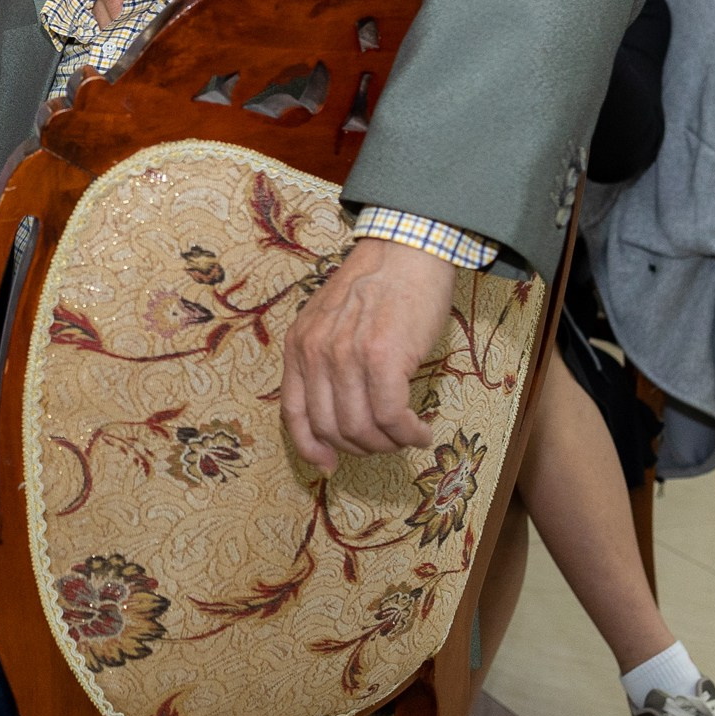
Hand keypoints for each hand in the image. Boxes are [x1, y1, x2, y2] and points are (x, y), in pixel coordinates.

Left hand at [279, 237, 456, 475]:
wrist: (406, 250)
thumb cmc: (376, 285)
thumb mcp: (329, 319)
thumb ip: (323, 359)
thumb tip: (334, 410)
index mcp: (298, 345)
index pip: (293, 413)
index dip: (310, 447)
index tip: (328, 466)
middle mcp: (316, 353)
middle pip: (330, 428)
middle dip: (360, 447)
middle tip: (384, 443)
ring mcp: (348, 356)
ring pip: (362, 428)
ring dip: (388, 443)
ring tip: (406, 436)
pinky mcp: (384, 358)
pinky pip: (392, 417)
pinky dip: (409, 433)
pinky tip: (421, 431)